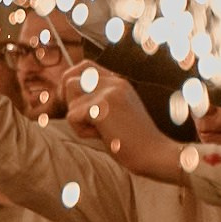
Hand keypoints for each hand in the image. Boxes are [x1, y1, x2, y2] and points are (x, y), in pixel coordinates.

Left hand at [71, 65, 187, 181]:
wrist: (155, 155)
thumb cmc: (133, 139)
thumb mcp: (115, 112)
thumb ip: (96, 98)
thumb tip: (64, 89)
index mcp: (119, 82)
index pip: (85, 66)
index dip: (73, 80)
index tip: (79, 102)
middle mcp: (114, 83)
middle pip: (70, 80)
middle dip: (71, 102)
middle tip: (88, 120)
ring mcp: (109, 93)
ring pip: (69, 100)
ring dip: (77, 119)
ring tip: (100, 129)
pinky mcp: (102, 108)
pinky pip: (72, 117)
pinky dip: (82, 131)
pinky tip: (103, 136)